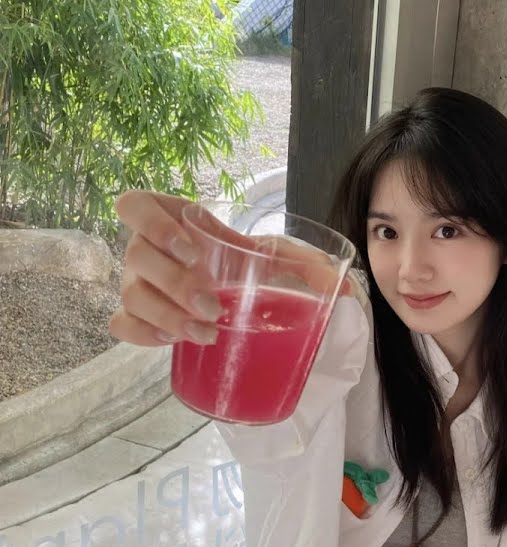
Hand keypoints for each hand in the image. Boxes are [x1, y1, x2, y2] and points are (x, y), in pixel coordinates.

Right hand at [109, 190, 360, 347]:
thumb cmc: (244, 264)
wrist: (231, 294)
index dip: (152, 223)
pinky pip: (120, 324)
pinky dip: (141, 334)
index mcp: (172, 219)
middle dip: (176, 285)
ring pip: (131, 296)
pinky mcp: (137, 315)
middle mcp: (147, 248)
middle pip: (136, 257)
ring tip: (205, 332)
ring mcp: (137, 283)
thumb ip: (306, 264)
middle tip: (214, 306)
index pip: (132, 205)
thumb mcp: (272, 257)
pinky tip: (170, 341)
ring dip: (166, 316)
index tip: (191, 249)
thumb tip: (346, 288)